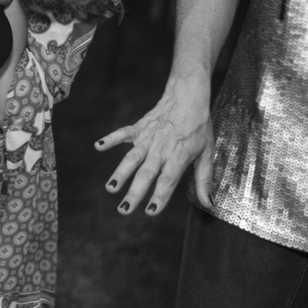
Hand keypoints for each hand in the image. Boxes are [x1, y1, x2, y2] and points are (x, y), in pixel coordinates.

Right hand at [95, 77, 214, 214]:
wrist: (188, 96)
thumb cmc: (199, 126)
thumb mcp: (207, 153)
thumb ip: (204, 179)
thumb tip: (208, 203)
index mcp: (178, 157)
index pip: (168, 180)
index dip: (160, 196)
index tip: (151, 211)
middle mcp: (161, 150)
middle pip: (146, 174)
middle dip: (134, 193)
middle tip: (124, 210)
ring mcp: (148, 138)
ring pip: (132, 158)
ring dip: (120, 173)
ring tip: (110, 188)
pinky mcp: (139, 128)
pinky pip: (123, 133)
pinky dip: (110, 139)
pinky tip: (98, 146)